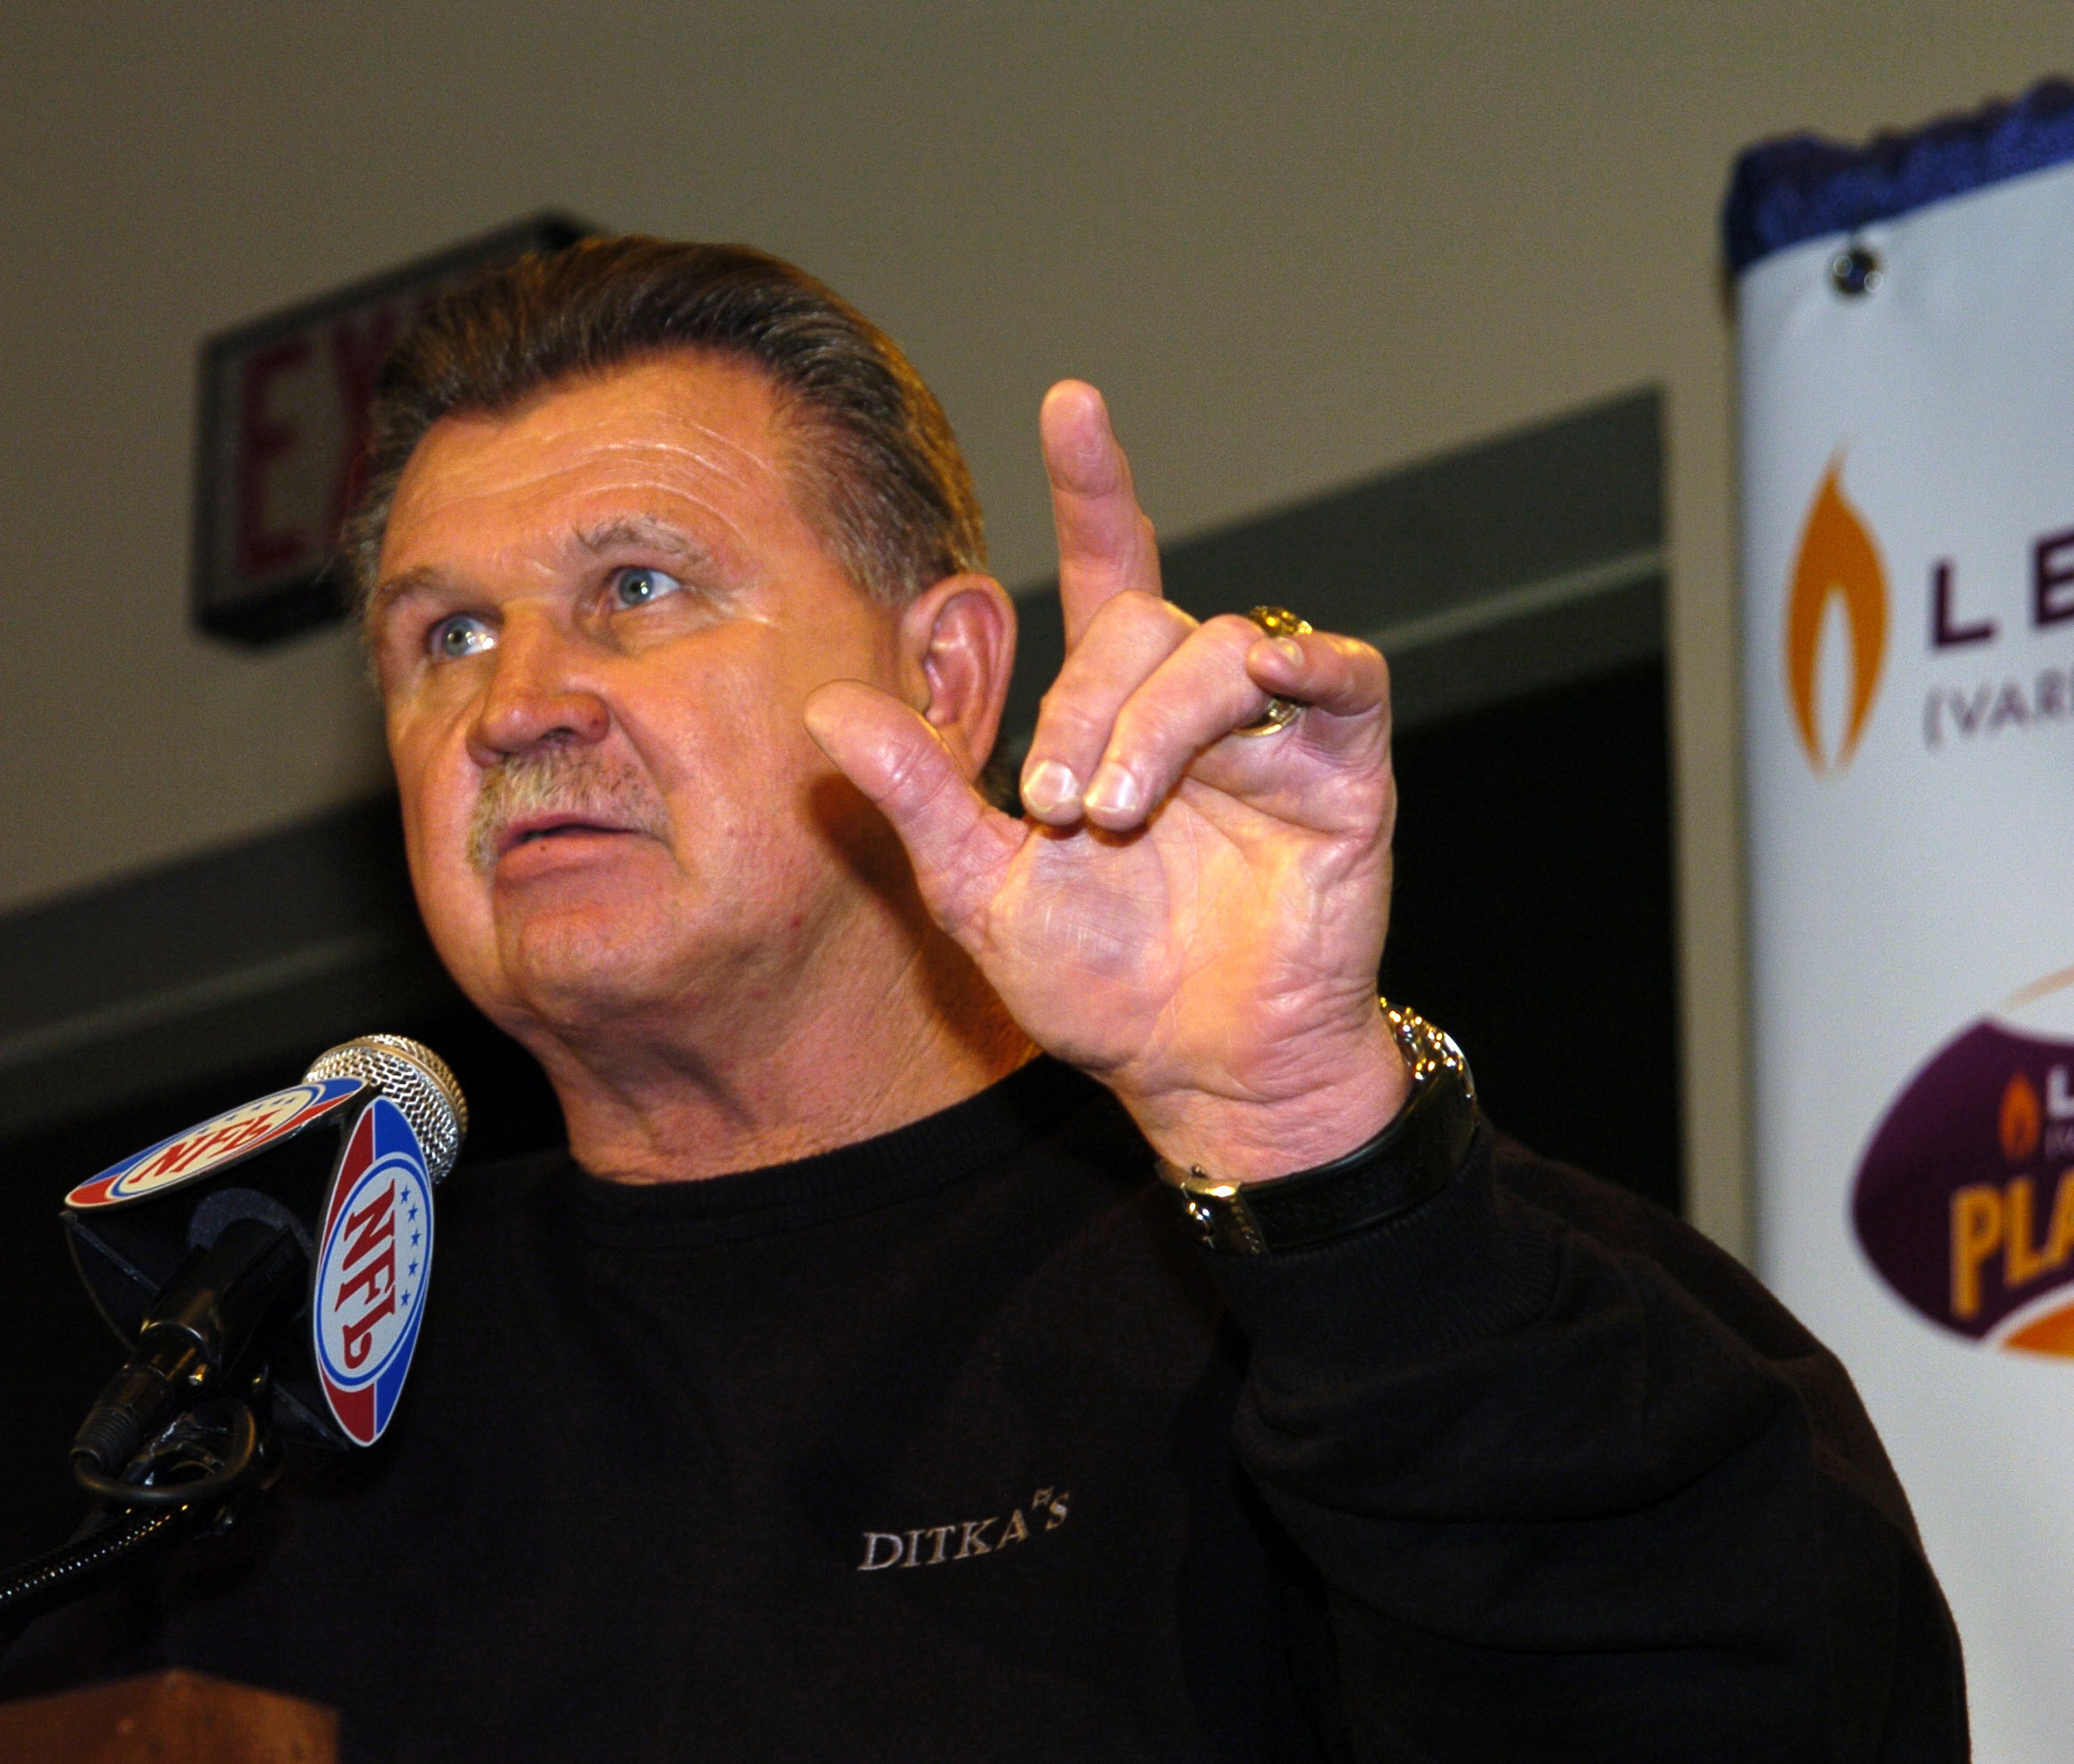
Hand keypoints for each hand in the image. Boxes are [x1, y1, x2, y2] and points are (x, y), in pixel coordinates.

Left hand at [805, 381, 1404, 1181]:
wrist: (1200, 1074)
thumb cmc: (1101, 986)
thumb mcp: (980, 890)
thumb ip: (916, 797)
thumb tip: (823, 706)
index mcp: (1114, 716)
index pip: (1108, 569)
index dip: (1092, 486)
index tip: (1068, 401)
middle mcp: (1196, 706)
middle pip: (1140, 620)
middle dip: (1081, 703)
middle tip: (1057, 810)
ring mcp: (1275, 731)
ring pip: (1219, 647)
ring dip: (1151, 723)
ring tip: (1108, 818)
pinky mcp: (1347, 767)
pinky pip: (1334, 674)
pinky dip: (1286, 678)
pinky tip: (1238, 726)